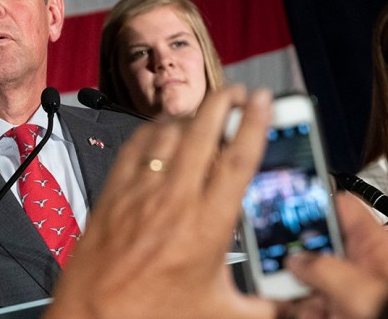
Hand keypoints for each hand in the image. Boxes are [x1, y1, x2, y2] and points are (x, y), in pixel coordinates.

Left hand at [45, 86, 281, 318]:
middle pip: (203, 131)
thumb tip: (294, 298)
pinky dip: (152, 130)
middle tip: (238, 92)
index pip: (238, 159)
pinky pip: (135, 145)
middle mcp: (174, 200)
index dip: (254, 122)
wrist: (93, 318)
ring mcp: (140, 192)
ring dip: (191, 115)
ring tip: (206, 111)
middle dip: (224, 101)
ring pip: (168, 133)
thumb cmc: (151, 316)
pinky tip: (162, 130)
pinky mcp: (114, 192)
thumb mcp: (222, 314)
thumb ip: (266, 303)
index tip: (262, 100)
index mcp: (207, 226)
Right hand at [286, 194, 387, 318]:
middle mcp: (358, 265)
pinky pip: (308, 305)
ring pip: (307, 278)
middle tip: (273, 258)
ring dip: (290, 286)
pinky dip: (297, 308)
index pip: (341, 209)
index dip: (314, 202)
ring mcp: (347, 292)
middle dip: (294, 254)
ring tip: (277, 290)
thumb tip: (295, 260)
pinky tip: (294, 310)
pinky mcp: (338, 313)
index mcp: (373, 246)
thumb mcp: (361, 290)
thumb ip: (324, 269)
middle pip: (315, 246)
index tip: (286, 207)